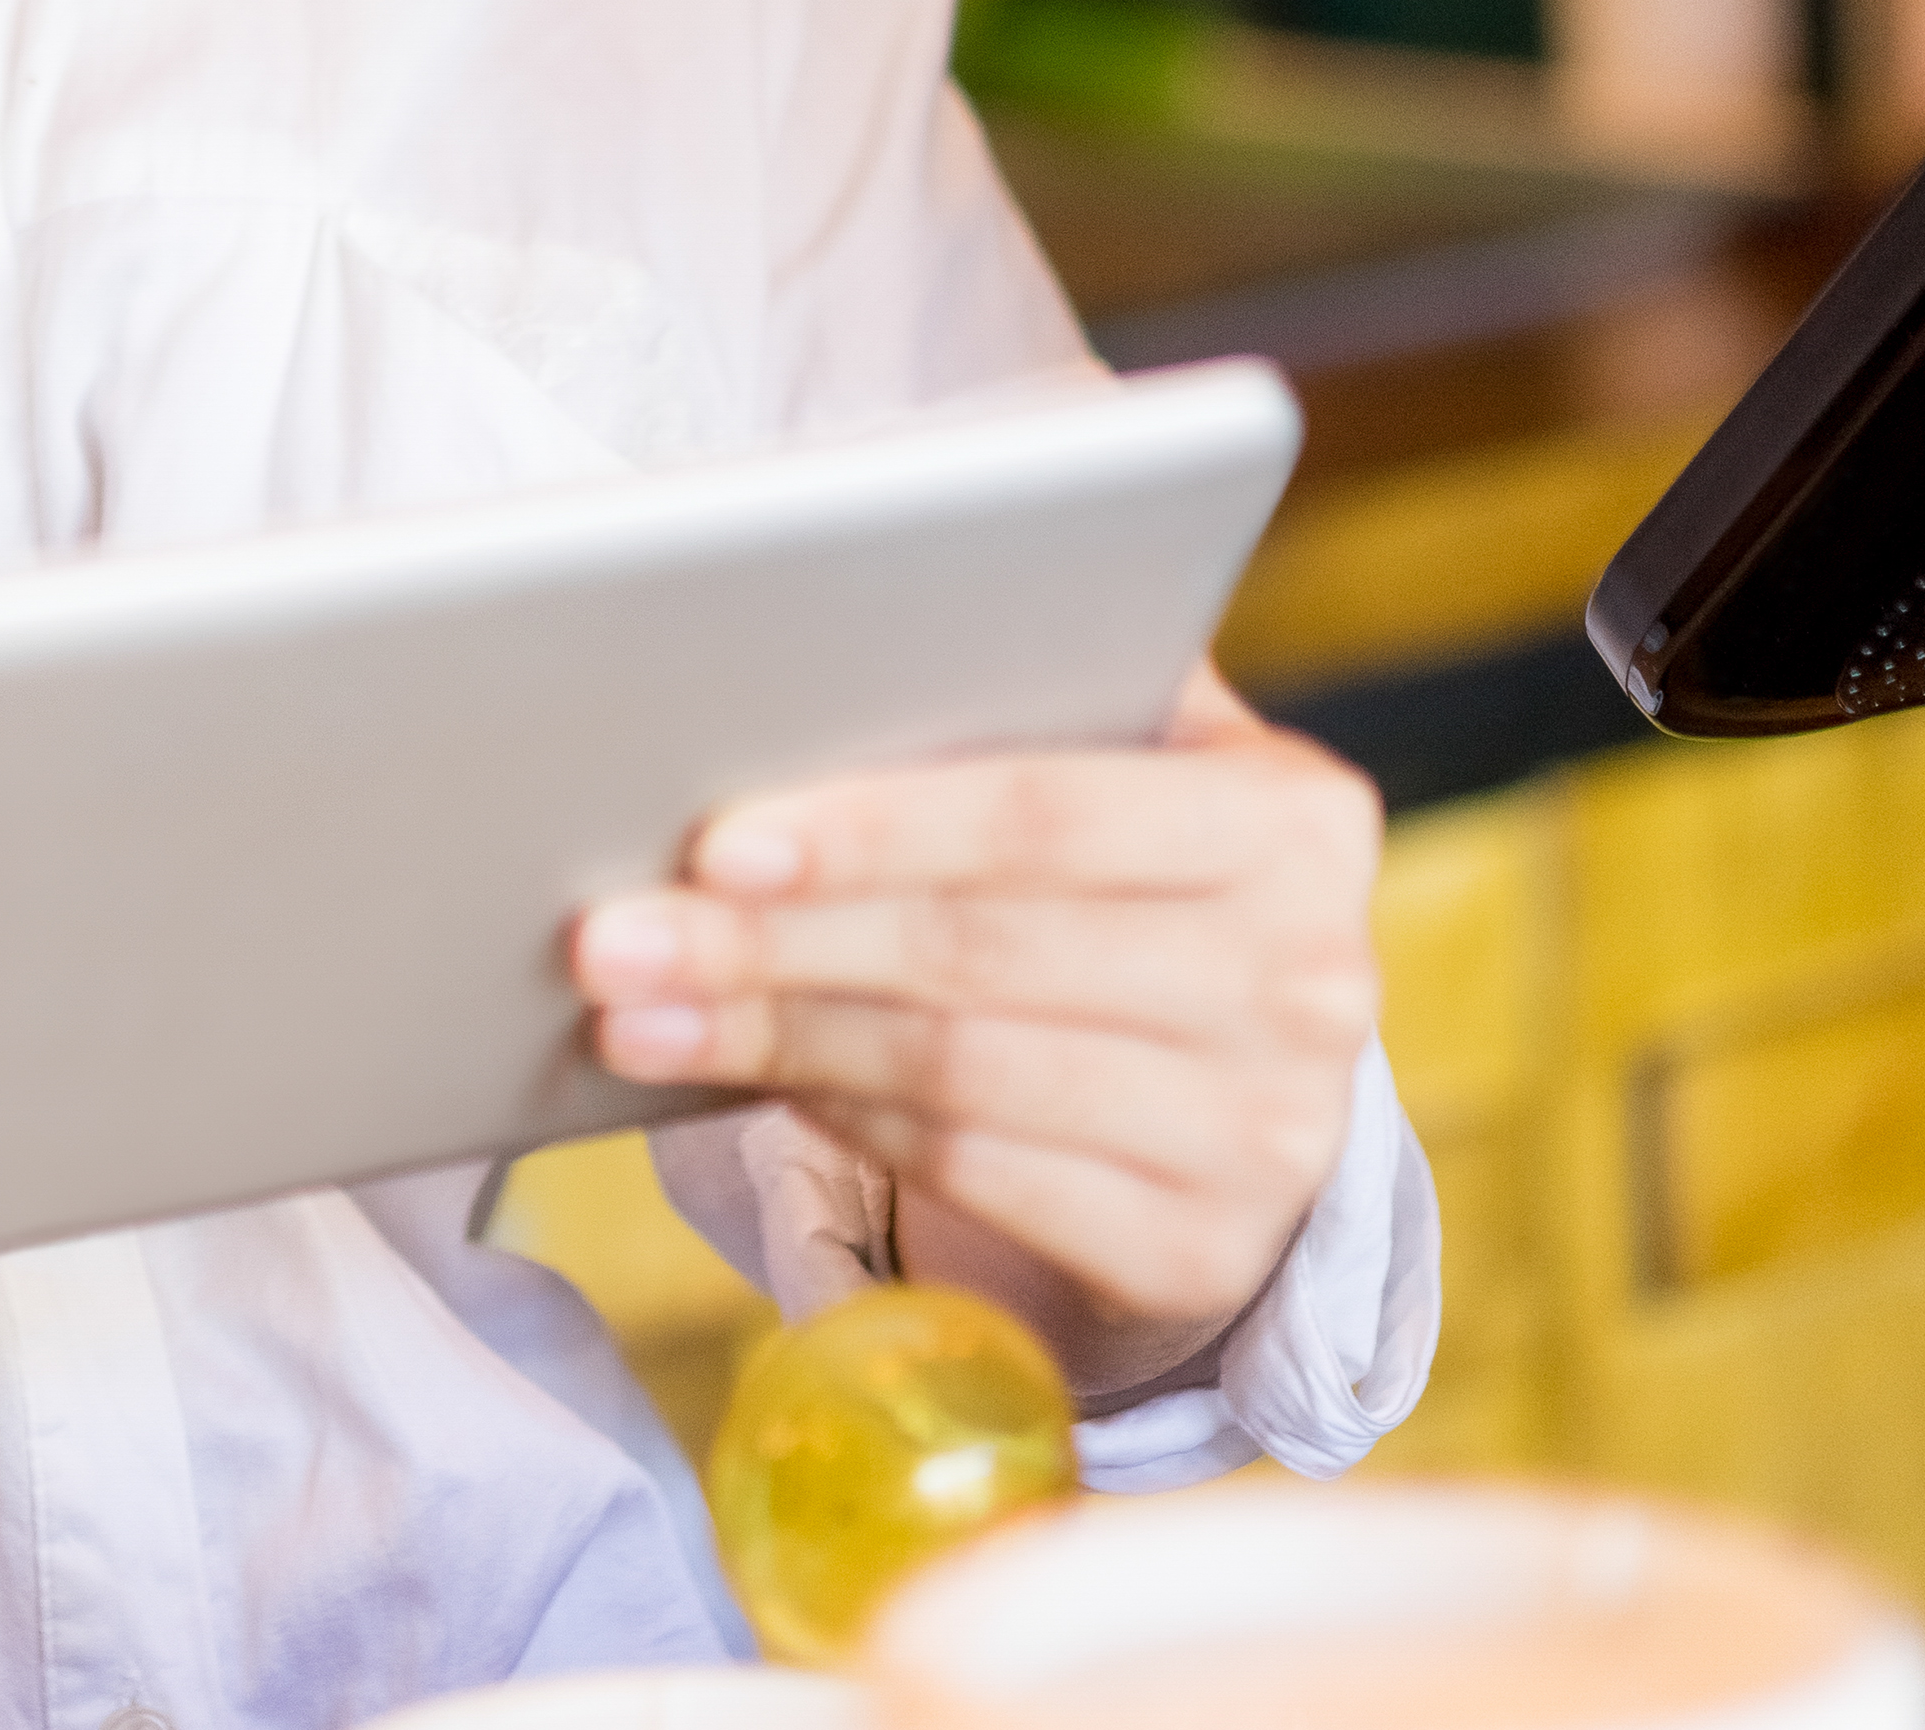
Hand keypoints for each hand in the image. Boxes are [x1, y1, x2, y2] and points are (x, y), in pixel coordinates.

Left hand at [565, 665, 1381, 1394]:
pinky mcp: (1204, 1254)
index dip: (874, 828)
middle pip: (979, 953)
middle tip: (611, 937)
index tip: (717, 841)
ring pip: (956, 1074)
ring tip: (632, 1010)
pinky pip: (975, 1175)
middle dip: (771, 944)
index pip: (1047, 817)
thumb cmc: (1124, 866)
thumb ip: (1019, 700)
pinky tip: (739, 1077)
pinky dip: (838, 1119)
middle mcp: (1313, 979)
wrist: (1237, 1064)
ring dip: (768, 1040)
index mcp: (1297, 817)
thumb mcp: (1121, 755)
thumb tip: (790, 670)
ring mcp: (1271, 1136)